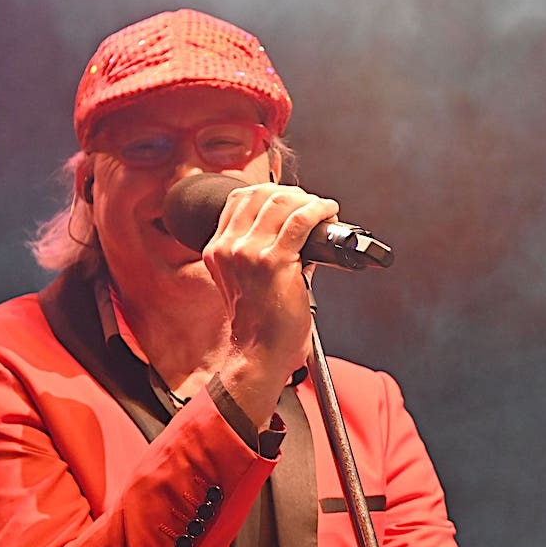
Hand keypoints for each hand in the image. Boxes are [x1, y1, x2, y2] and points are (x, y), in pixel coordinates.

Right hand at [203, 183, 338, 427]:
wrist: (259, 354)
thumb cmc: (260, 324)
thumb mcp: (247, 279)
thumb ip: (264, 249)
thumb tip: (300, 228)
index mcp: (217, 249)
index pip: (240, 199)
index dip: (270, 192)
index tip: (290, 198)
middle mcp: (229, 247)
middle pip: (261, 195)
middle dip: (291, 193)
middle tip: (310, 204)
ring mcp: (248, 253)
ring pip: (281, 202)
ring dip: (308, 200)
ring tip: (322, 209)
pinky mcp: (274, 262)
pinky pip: (300, 220)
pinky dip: (319, 210)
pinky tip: (328, 212)